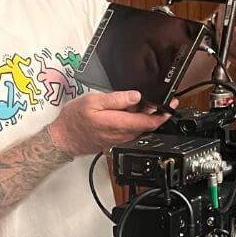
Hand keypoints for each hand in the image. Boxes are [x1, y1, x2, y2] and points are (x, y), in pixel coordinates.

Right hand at [47, 90, 168, 156]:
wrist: (64, 138)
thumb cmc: (75, 119)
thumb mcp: (93, 101)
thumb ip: (116, 99)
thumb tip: (136, 96)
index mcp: (119, 124)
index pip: (148, 123)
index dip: (162, 115)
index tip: (171, 107)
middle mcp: (122, 135)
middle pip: (146, 126)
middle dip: (157, 114)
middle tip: (164, 101)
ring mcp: (119, 139)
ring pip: (139, 128)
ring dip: (146, 117)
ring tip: (148, 103)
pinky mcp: (115, 139)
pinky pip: (131, 130)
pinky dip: (136, 121)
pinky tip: (133, 111)